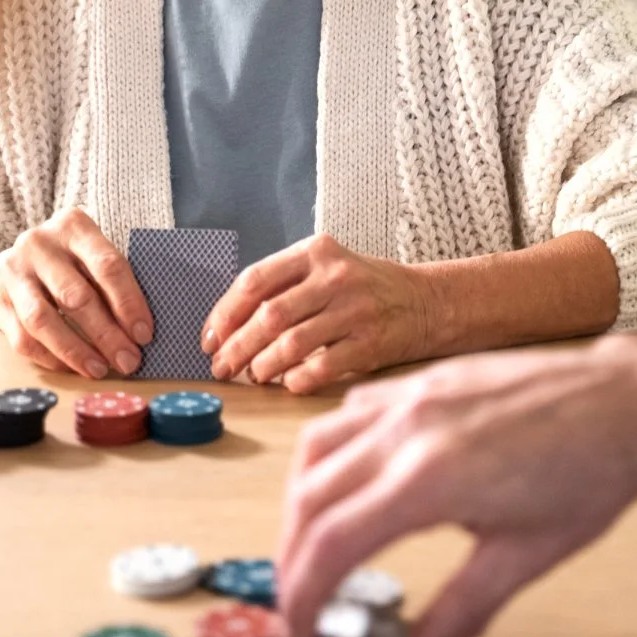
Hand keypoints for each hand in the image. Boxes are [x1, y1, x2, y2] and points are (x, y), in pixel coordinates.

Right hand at [0, 208, 152, 377]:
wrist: (4, 267)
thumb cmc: (65, 264)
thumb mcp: (89, 254)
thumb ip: (111, 280)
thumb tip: (141, 330)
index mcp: (73, 226)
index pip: (108, 266)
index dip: (129, 303)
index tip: (144, 334)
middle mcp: (40, 245)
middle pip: (76, 296)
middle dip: (107, 334)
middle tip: (128, 360)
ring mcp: (14, 273)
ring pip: (44, 320)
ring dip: (76, 351)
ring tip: (99, 370)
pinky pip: (23, 338)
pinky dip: (50, 358)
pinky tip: (72, 368)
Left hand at [201, 234, 432, 392]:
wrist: (426, 302)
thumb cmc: (364, 288)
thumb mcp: (326, 268)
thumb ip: (284, 286)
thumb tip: (228, 326)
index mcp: (315, 252)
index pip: (255, 281)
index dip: (225, 313)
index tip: (210, 338)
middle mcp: (334, 277)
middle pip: (269, 316)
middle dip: (237, 347)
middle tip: (222, 367)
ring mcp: (355, 309)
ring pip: (291, 344)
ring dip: (263, 366)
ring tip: (253, 376)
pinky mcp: (371, 342)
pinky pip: (322, 367)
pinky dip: (297, 380)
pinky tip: (288, 384)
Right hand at [277, 315, 636, 636]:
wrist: (630, 400)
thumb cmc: (591, 473)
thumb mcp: (526, 555)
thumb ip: (462, 611)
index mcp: (429, 478)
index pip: (332, 543)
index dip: (303, 594)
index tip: (301, 634)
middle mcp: (407, 429)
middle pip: (310, 497)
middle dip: (292, 556)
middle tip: (300, 602)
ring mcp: (412, 395)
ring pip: (318, 444)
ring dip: (303, 499)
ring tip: (313, 543)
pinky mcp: (426, 377)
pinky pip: (352, 409)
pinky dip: (333, 449)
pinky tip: (350, 479)